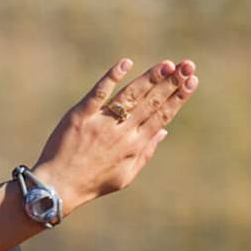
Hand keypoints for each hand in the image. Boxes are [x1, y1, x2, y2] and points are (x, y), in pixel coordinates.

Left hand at [32, 58, 198, 216]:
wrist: (59, 186)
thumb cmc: (93, 183)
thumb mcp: (125, 175)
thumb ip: (146, 153)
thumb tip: (164, 131)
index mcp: (135, 146)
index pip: (162, 116)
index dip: (179, 97)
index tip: (192, 80)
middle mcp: (122, 133)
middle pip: (152, 102)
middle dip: (172, 82)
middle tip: (187, 64)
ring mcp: (102, 123)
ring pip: (131, 95)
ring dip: (150, 78)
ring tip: (167, 64)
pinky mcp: (82, 116)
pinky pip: (99, 92)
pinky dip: (112, 77)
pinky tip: (126, 63)